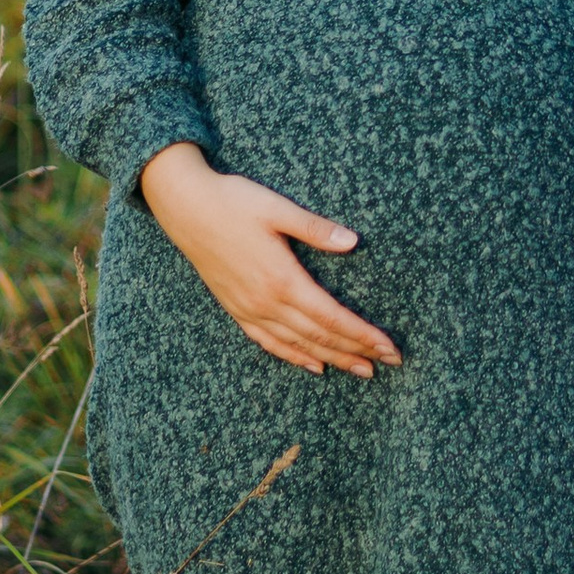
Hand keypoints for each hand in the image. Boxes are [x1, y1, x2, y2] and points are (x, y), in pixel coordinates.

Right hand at [137, 143, 401, 378]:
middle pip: (320, 337)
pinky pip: (268, 343)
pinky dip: (294, 357)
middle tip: (388, 364)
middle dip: (357, 352)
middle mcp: (266, 302)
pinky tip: (312, 365)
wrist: (184, 207)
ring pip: (298, 345)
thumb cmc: (233, 202)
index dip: (363, 334)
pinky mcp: (235, 308)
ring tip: (361, 371)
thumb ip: (316, 229)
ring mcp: (248, 309)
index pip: (332, 317)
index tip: (390, 346)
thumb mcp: (277, 208)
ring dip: (332, 359)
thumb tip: (354, 242)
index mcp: (282, 279)